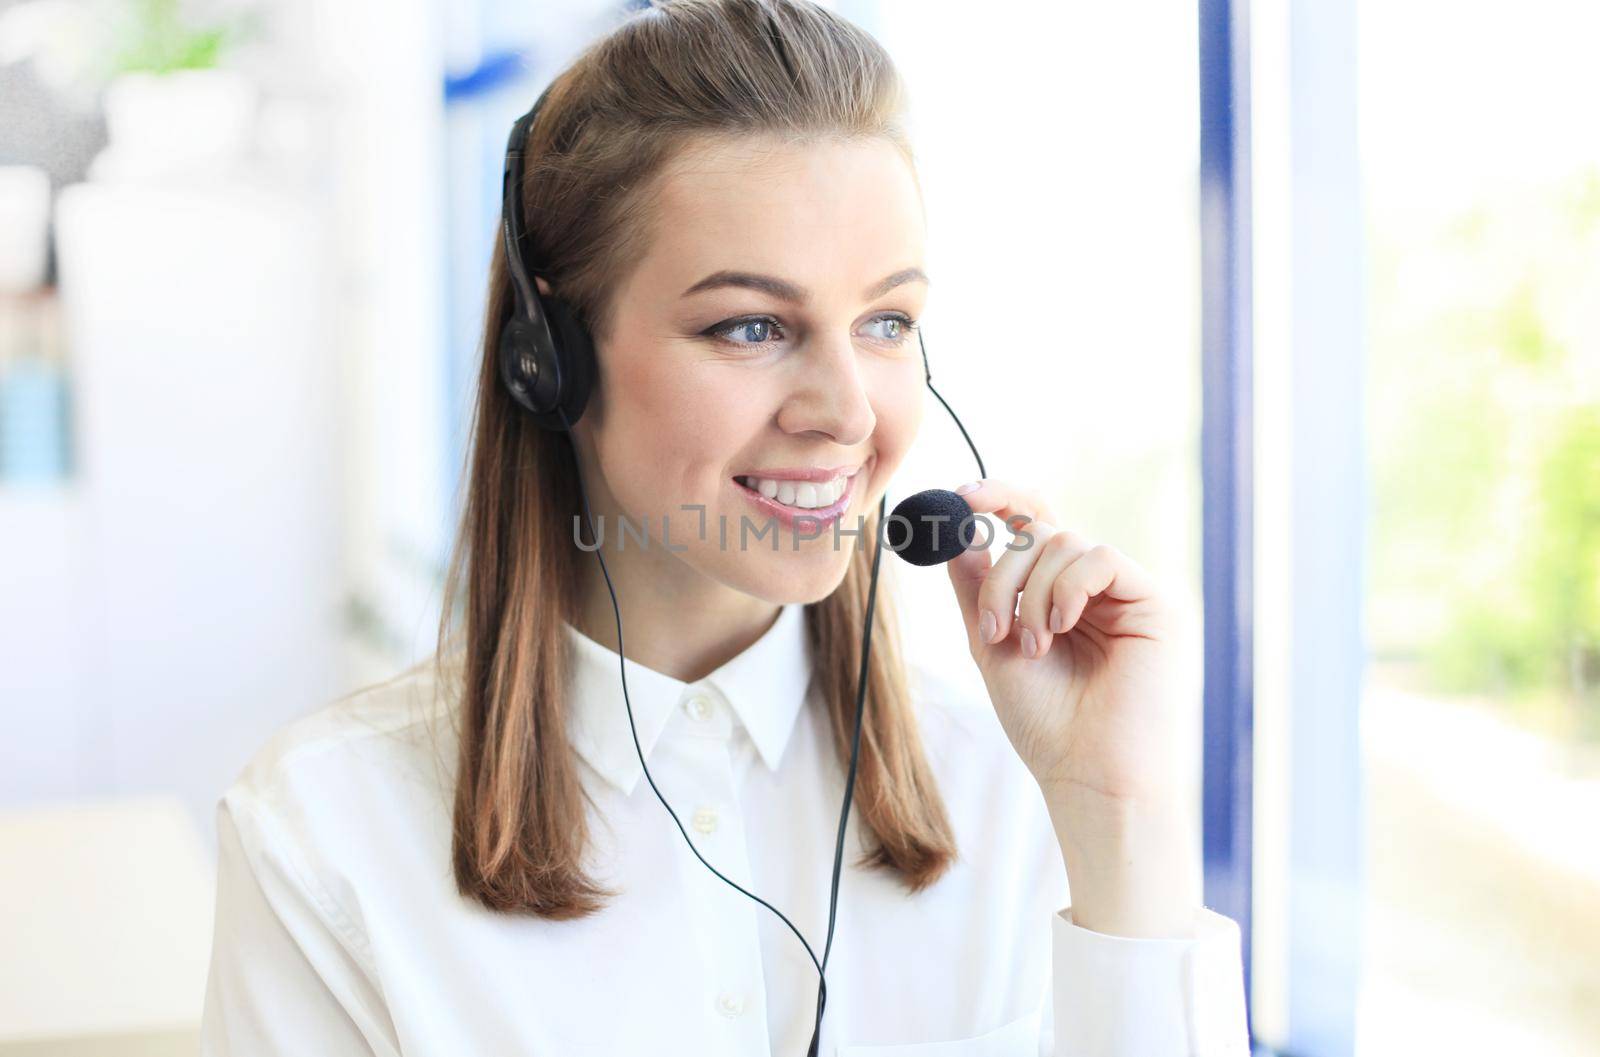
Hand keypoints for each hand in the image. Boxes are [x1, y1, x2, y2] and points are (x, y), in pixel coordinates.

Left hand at [943, 479, 1198, 935]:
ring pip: (1063, 542)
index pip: (1032, 522)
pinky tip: (1060, 629)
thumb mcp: (993, 646)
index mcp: (1057, 592)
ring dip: (1030, 593)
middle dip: (1002, 575)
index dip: (998, 498)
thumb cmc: (1047, 724)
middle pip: (1037, 531)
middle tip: (993, 630)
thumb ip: (978, 590)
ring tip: (1033, 647)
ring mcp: (1125, 591)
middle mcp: (1094, 586)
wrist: (1090, 775)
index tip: (960, 496)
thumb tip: (958, 535)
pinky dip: (1066, 588)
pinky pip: (1100, 559)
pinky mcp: (1155, 602)